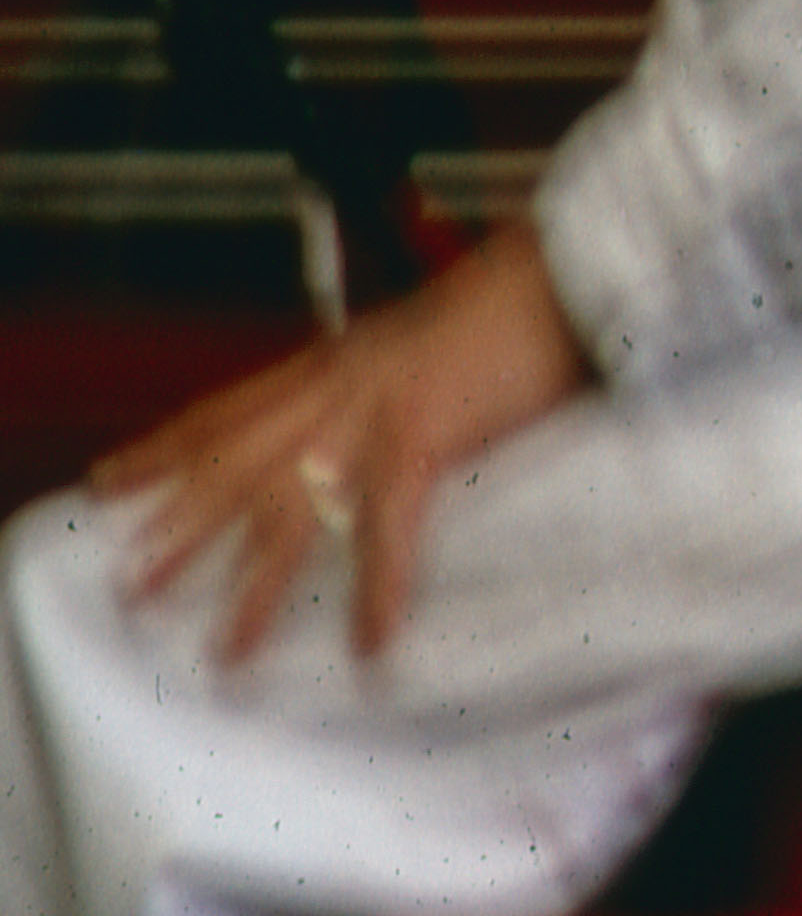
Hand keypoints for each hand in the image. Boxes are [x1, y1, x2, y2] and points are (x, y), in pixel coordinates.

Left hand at [95, 225, 596, 663]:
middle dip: (180, 527)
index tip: (114, 479)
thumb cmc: (524, 298)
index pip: (231, 406)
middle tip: (133, 582)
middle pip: (235, 463)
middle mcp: (340, 380)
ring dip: (257, 584)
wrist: (574, 267)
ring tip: (231, 647)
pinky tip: (372, 638)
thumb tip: (397, 422)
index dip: (167, 446)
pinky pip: (387, 525)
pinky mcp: (423, 432)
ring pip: (291, 507)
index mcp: (342, 355)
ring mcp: (374, 406)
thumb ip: (399, 376)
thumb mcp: (435, 333)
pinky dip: (380, 587)